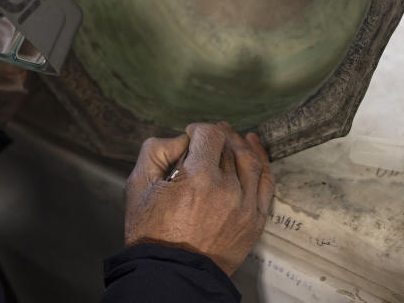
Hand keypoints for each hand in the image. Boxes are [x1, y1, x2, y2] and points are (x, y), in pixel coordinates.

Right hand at [123, 121, 274, 274]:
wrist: (172, 274)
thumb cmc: (151, 232)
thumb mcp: (138, 186)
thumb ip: (155, 151)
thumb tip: (181, 140)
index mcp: (198, 179)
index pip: (210, 134)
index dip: (198, 129)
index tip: (190, 136)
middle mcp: (227, 190)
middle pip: (228, 147)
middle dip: (217, 137)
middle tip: (206, 137)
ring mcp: (245, 207)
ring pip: (250, 160)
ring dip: (239, 145)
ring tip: (230, 138)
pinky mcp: (255, 221)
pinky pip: (266, 183)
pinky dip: (262, 163)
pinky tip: (253, 149)